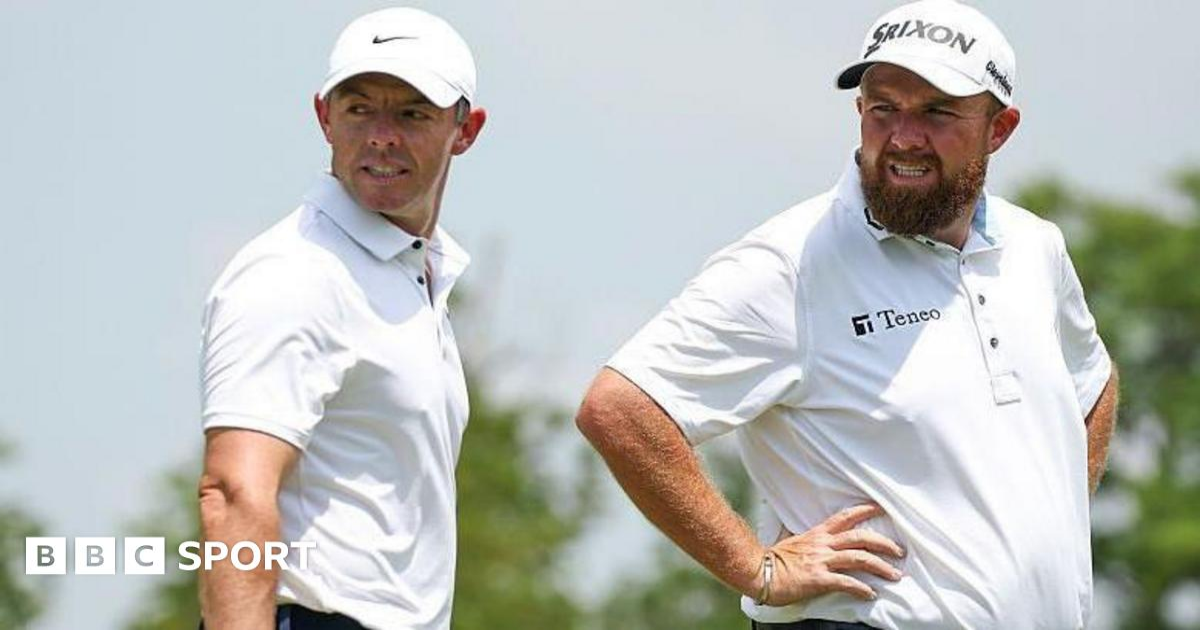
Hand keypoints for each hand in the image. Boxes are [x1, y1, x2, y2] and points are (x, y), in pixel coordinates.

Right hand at [761, 504, 904, 604]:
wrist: (758, 571)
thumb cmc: (773, 559)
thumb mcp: (792, 541)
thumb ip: (806, 538)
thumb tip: (808, 536)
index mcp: (818, 534)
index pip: (846, 517)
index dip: (865, 511)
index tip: (880, 508)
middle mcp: (823, 545)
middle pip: (861, 537)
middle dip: (884, 543)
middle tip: (899, 551)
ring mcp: (822, 561)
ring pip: (859, 558)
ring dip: (881, 566)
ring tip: (894, 574)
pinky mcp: (819, 579)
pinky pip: (846, 582)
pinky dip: (862, 588)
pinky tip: (871, 594)